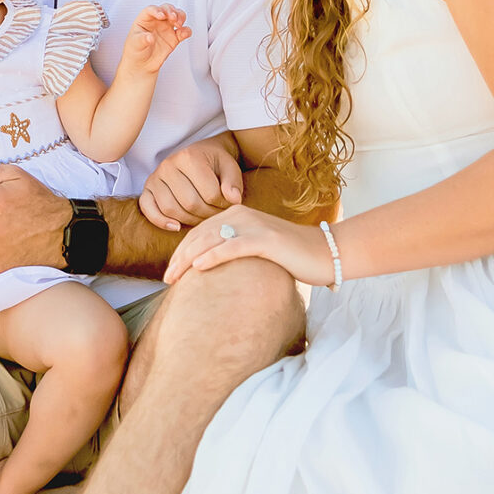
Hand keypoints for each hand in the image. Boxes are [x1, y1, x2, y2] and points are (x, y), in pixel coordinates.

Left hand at [119, 5, 189, 75]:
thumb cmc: (135, 51)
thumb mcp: (135, 44)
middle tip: (173, 18)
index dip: (157, 10)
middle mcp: (157, 21)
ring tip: (179, 24)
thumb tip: (149, 37)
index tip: (161, 15)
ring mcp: (166, 28)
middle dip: (171, 11)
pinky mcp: (174, 38)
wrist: (142, 65)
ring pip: (177, 15)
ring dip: (180, 17)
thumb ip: (142, 40)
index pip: (151, 10)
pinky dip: (186, 31)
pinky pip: (183, 31)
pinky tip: (183, 33)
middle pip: (166, 9)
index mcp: (145, 20)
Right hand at [139, 136, 244, 231]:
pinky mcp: (147, 188)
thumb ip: (233, 182)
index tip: (229, 205)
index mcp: (190, 157)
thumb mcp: (230, 167)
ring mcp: (155, 176)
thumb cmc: (216, 164)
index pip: (209, 193)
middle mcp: (169, 165)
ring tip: (203, 218)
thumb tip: (233, 200)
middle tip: (217, 214)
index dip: (223, 205)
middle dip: (207, 214)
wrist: (201, 154)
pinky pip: (148, 209)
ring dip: (189, 220)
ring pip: (171, 209)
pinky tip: (176, 227)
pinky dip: (160, 221)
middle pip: (190, 203)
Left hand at [163, 207, 331, 287]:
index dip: (181, 251)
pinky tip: (199, 267)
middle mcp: (243, 215)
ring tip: (174, 277)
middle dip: (180, 257)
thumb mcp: (258, 249)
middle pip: (201, 235)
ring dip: (189, 259)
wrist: (327, 253)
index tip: (169, 272)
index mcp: (238, 214)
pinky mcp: (267, 240)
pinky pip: (234, 246)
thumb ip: (235, 249)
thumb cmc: (292, 256)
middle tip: (166, 279)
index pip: (200, 232)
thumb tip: (210, 269)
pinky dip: (214, 255)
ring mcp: (255, 225)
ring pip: (212, 239)